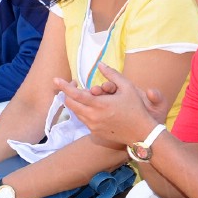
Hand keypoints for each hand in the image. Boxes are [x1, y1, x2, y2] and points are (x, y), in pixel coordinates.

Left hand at [54, 63, 168, 145]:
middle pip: (70, 104)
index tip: (55, 80)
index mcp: (100, 105)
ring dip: (75, 102)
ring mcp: (93, 126)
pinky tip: (91, 105)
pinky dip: (82, 111)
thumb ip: (112, 74)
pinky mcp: (95, 132)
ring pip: (75, 112)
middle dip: (68, 93)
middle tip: (74, 84)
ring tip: (85, 94)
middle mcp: (93, 117)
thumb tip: (100, 64)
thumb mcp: (127, 87)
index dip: (64, 86)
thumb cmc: (136, 108)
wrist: (142, 133)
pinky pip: (83, 119)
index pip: (75, 95)